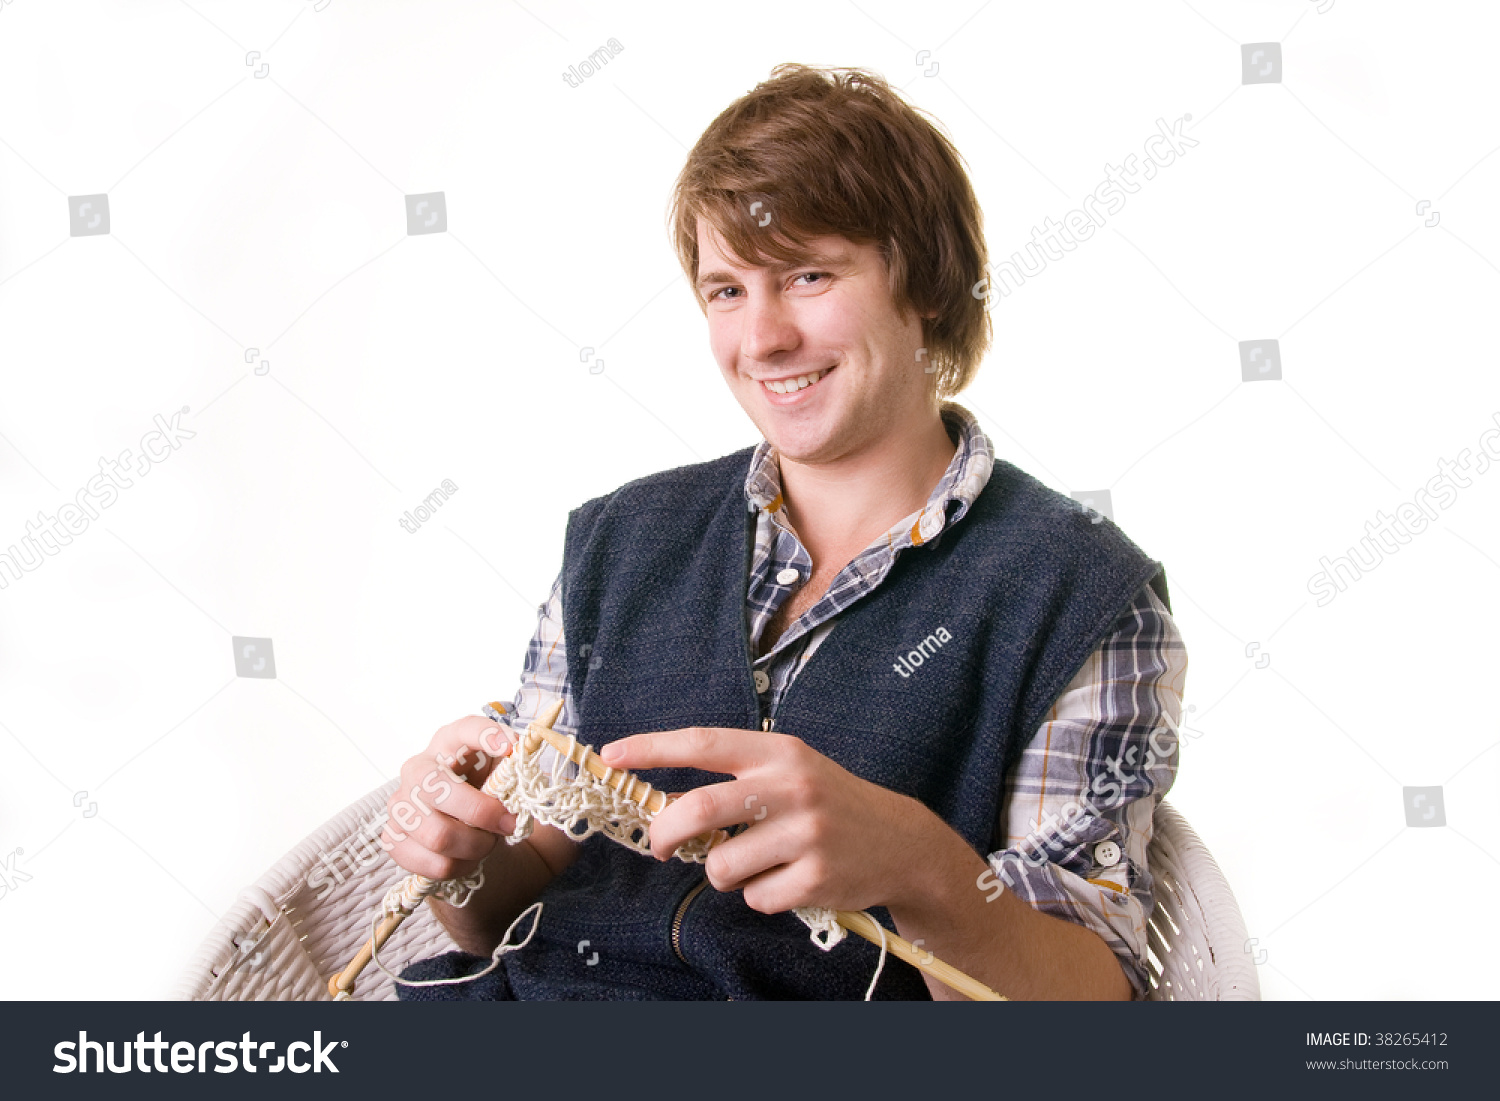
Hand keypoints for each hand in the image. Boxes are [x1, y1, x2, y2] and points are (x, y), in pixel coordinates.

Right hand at [382, 714, 518, 880]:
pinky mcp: (393, 837)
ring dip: (475, 846)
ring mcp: (399, 803)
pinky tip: (467, 855)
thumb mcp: (500, 773)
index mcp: (449, 742)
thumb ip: (512, 770)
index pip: (466, 729)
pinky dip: (460, 866)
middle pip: (440, 790)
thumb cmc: (482, 789)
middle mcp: (417, 768)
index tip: (511, 747)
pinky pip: (433, 863)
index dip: (487, 735)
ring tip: (486, 841)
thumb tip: (522, 766)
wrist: (459, 820)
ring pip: (439, 836)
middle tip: (508, 824)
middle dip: (482, 813)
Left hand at [599, 727, 938, 915]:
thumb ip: (737, 782)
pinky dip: (759, 897)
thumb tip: (666, 807)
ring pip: (721, 866)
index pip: (703, 743)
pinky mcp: (816, 878)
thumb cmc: (830, 805)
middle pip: (698, 810)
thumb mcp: (791, 773)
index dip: (652, 748)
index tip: (610, 754)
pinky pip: (755, 899)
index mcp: (779, 752)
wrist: (902, 842)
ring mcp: (806, 834)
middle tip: (659, 848)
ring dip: (723, 875)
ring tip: (756, 865)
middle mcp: (792, 787)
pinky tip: (790, 882)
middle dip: (664, 834)